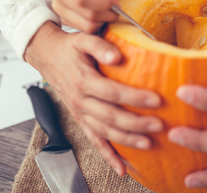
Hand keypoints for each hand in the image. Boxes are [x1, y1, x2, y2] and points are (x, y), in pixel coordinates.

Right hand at [24, 22, 162, 175]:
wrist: (47, 56)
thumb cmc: (69, 48)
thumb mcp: (82, 39)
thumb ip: (99, 46)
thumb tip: (116, 55)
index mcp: (84, 80)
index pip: (112, 92)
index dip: (134, 98)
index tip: (155, 100)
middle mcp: (81, 100)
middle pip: (111, 116)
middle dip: (136, 123)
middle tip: (159, 125)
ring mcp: (80, 113)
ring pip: (104, 132)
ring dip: (126, 141)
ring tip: (148, 144)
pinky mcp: (81, 120)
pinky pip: (94, 141)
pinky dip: (107, 155)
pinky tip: (121, 167)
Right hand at [50, 0, 121, 32]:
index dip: (102, 2)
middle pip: (86, 13)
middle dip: (107, 13)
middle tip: (118, 7)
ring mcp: (58, 6)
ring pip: (87, 25)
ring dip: (104, 20)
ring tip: (111, 10)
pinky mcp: (64, 17)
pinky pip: (85, 29)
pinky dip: (98, 24)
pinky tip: (102, 14)